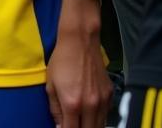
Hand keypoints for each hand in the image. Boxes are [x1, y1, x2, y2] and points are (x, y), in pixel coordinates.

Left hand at [45, 1, 110, 127]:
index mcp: (72, 103)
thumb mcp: (50, 84)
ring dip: (90, 127)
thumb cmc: (61, 60)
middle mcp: (91, 105)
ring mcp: (103, 101)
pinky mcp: (111, 95)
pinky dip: (99, 118)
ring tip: (81, 122)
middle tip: (72, 124)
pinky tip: (90, 113)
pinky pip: (106, 115)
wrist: (80, 41)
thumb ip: (55, 109)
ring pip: (100, 126)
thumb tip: (60, 126)